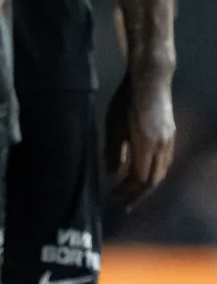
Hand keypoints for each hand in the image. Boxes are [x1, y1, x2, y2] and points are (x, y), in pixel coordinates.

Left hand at [107, 68, 176, 206]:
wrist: (151, 81)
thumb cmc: (126, 100)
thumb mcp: (113, 125)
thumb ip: (113, 151)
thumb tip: (112, 174)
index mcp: (146, 144)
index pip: (140, 178)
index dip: (127, 191)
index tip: (114, 198)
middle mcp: (162, 146)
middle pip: (153, 179)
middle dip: (137, 194)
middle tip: (122, 202)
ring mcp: (170, 141)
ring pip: (161, 172)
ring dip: (146, 185)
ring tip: (131, 193)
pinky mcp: (171, 136)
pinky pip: (164, 162)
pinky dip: (153, 173)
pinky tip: (142, 175)